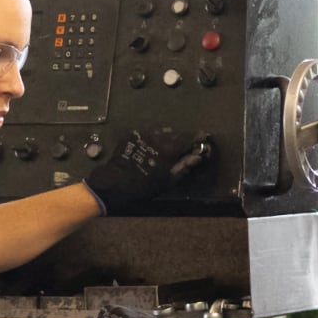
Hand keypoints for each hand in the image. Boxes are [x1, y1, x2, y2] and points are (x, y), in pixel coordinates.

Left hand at [84, 128, 212, 215]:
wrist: (114, 183)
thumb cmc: (143, 186)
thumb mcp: (167, 180)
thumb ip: (184, 166)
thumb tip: (198, 156)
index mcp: (170, 148)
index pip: (189, 137)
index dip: (197, 138)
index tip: (203, 138)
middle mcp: (158, 136)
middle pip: (175, 134)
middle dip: (181, 139)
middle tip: (183, 148)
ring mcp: (144, 133)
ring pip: (161, 132)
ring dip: (166, 138)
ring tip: (165, 148)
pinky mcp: (132, 134)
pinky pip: (148, 133)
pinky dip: (153, 138)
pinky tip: (150, 147)